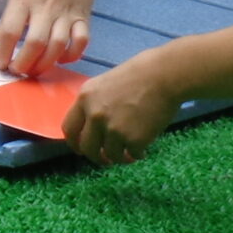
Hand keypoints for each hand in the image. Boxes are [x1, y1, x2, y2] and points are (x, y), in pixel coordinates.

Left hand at [0, 0, 102, 75]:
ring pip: (57, 46)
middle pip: (35, 43)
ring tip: (35, 70)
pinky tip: (61, 58)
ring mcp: (66, 12)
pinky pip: (81, 41)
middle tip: (17, 72)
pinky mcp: (83, 16)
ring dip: (45, 64)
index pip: (9, 31)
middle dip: (24, 64)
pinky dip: (72, 55)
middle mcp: (44, 7)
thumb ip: (7, 15)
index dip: (2, 52)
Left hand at [65, 54, 181, 165]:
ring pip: (109, 155)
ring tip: (128, 153)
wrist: (163, 76)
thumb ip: (93, 104)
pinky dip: (136, 155)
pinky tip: (142, 149)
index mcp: (85, 99)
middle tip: (106, 158)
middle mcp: (95, 115)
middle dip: (96, 156)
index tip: (81, 149)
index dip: (75, 143)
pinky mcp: (133, 140)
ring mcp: (113, 129)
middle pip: (87, 148)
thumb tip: (90, 126)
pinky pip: (131, 155)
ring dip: (118, 157)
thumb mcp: (103, 84)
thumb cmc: (138, 75)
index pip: (69, 129)